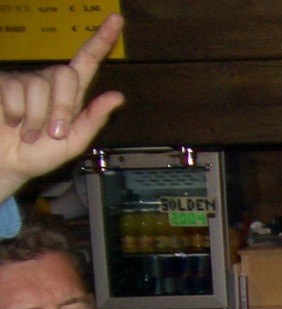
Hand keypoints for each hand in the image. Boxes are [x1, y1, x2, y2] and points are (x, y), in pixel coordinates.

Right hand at [0, 14, 124, 200]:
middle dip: (62, 108)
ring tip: (30, 134)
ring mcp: (25, 80)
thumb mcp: (74, 143)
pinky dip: (17, 114)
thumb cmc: (40, 154)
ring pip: (38, 87)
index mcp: (71, 94)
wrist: (9, 163)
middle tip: (53, 133)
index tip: (116, 20)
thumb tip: (118, 96)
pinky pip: (14, 91)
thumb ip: (94, 120)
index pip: (87, 61)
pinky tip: (13, 122)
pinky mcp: (4, 83)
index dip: (101, 40)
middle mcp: (49, 81)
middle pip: (65, 76)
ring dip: (36, 118)